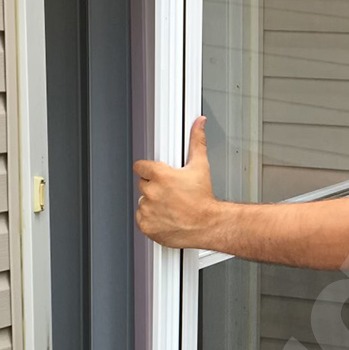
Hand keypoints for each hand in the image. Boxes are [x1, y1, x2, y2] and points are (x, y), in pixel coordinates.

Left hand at [135, 115, 218, 247]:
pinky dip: (151, 219)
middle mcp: (152, 192)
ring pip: (143, 202)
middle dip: (154, 187)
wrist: (208, 225)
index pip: (140, 167)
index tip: (157, 175)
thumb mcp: (201, 166)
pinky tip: (166, 217)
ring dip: (152, 203)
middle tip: (170, 192)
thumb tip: (199, 123)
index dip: (149, 170)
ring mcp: (148, 210)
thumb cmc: (204, 200)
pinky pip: (142, 218)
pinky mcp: (147, 225)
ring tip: (170, 206)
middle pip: (143, 184)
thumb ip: (196, 142)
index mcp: (160, 176)